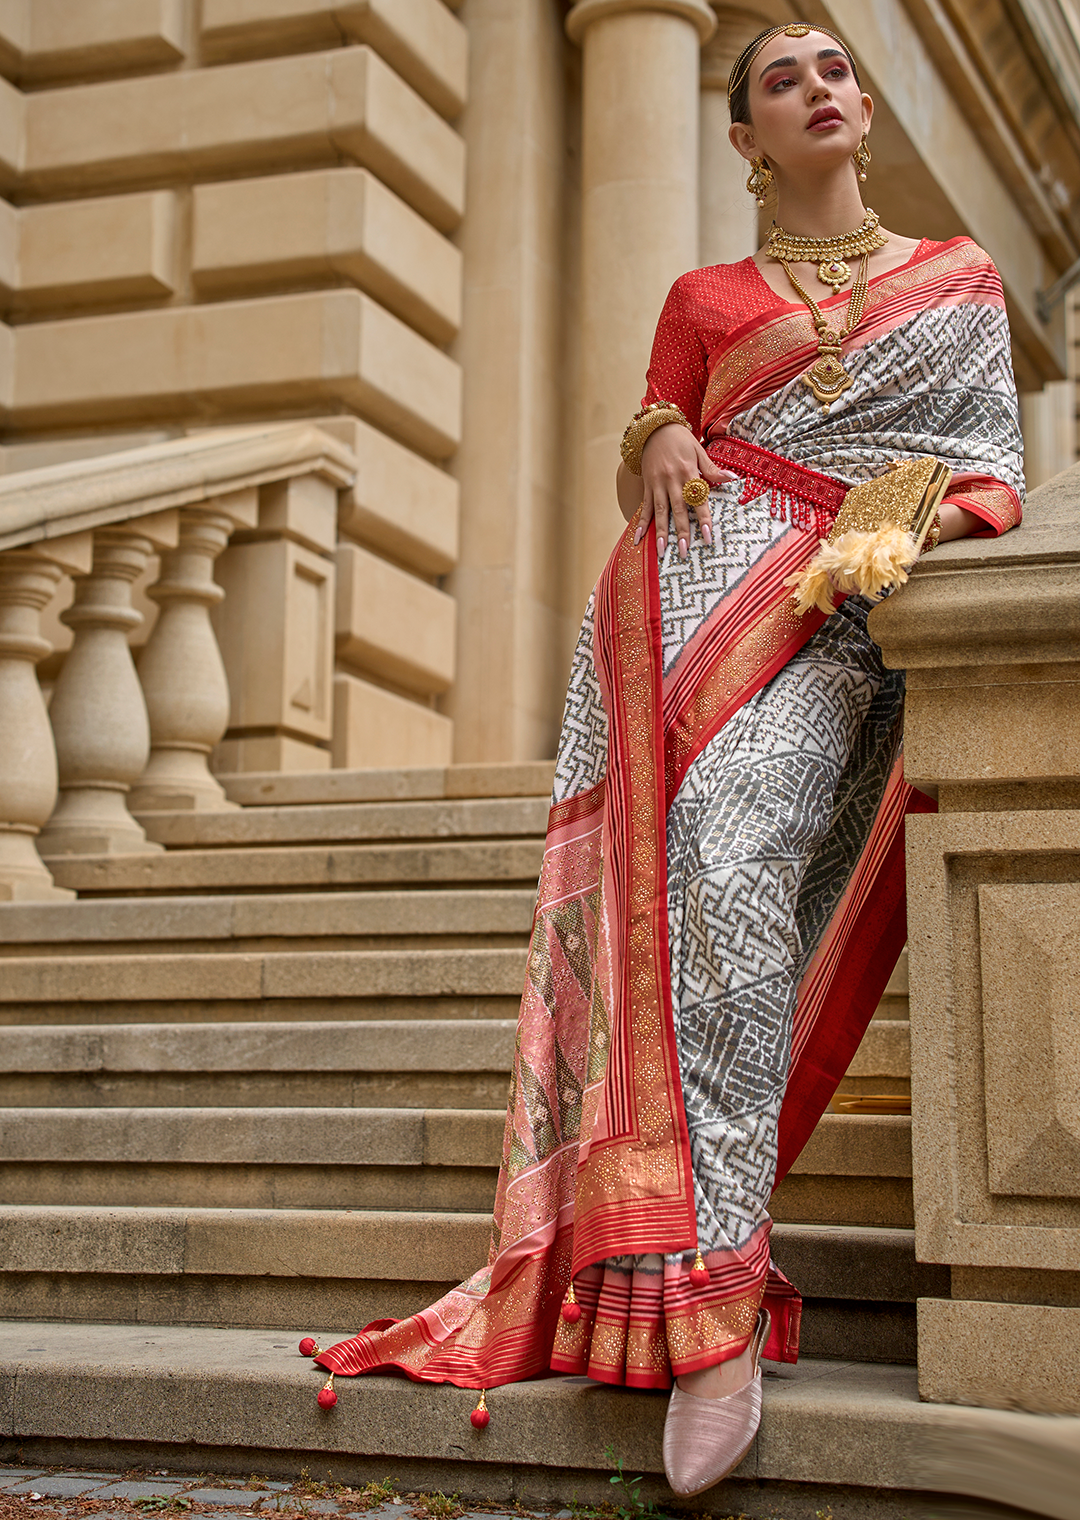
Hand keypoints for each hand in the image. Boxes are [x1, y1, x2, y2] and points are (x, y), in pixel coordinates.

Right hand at [637, 425, 738, 557]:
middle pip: (677, 509)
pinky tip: (637, 539)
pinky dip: (641, 524)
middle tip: (683, 552)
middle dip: (681, 532)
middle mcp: (672, 480)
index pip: (698, 499)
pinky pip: (644, 508)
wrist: (655, 427)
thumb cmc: (681, 439)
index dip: (702, 518)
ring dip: (660, 532)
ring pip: (659, 512)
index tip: (707, 536)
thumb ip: (713, 469)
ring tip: (661, 551)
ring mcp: (657, 484)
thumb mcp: (699, 450)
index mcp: (688, 472)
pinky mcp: (647, 486)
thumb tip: (733, 479)